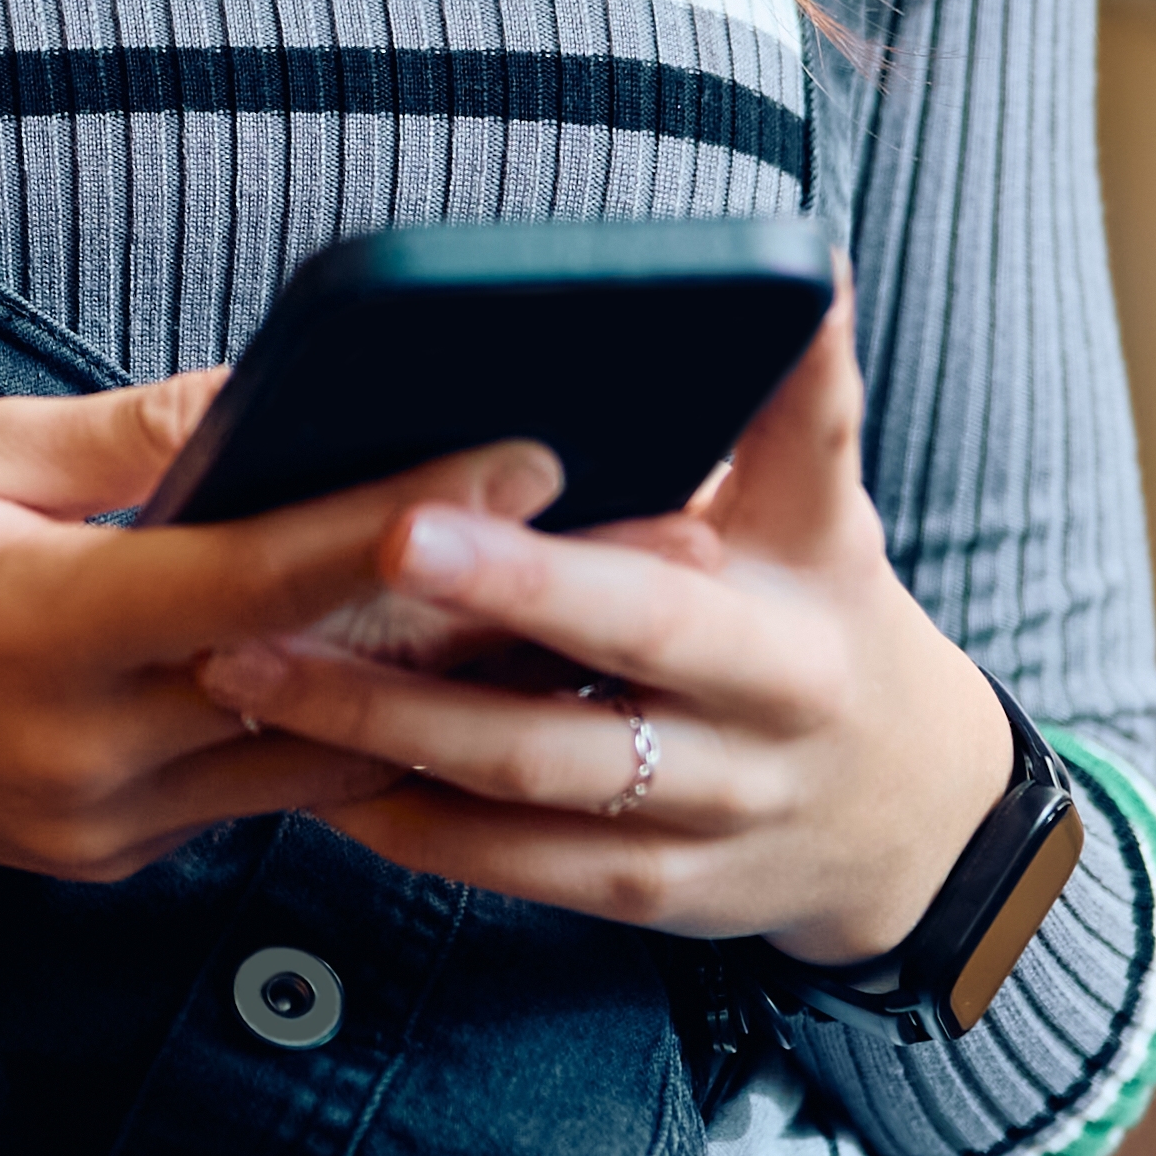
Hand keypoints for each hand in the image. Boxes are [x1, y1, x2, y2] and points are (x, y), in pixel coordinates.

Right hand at [0, 370, 565, 878]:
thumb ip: (126, 438)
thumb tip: (275, 394)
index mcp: (34, 633)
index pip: (262, 577)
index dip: (402, 519)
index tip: (524, 454)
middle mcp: (78, 757)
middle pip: (319, 682)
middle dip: (470, 614)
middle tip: (611, 545)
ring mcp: (93, 827)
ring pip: (307, 756)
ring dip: (430, 688)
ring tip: (560, 614)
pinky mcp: (98, 856)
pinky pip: (245, 788)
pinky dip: (329, 726)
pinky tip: (418, 673)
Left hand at [189, 287, 1016, 961]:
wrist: (910, 816)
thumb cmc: (825, 610)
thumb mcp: (828, 506)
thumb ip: (793, 398)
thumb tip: (793, 256)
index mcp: (785, 620)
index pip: (664, 575)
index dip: (547, 554)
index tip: (446, 494)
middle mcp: (752, 732)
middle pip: (583, 685)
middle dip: (448, 633)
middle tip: (306, 580)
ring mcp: (700, 824)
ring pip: (523, 782)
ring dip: (379, 727)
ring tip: (245, 668)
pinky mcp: (647, 899)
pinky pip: (508, 863)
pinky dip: (402, 818)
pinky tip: (300, 765)